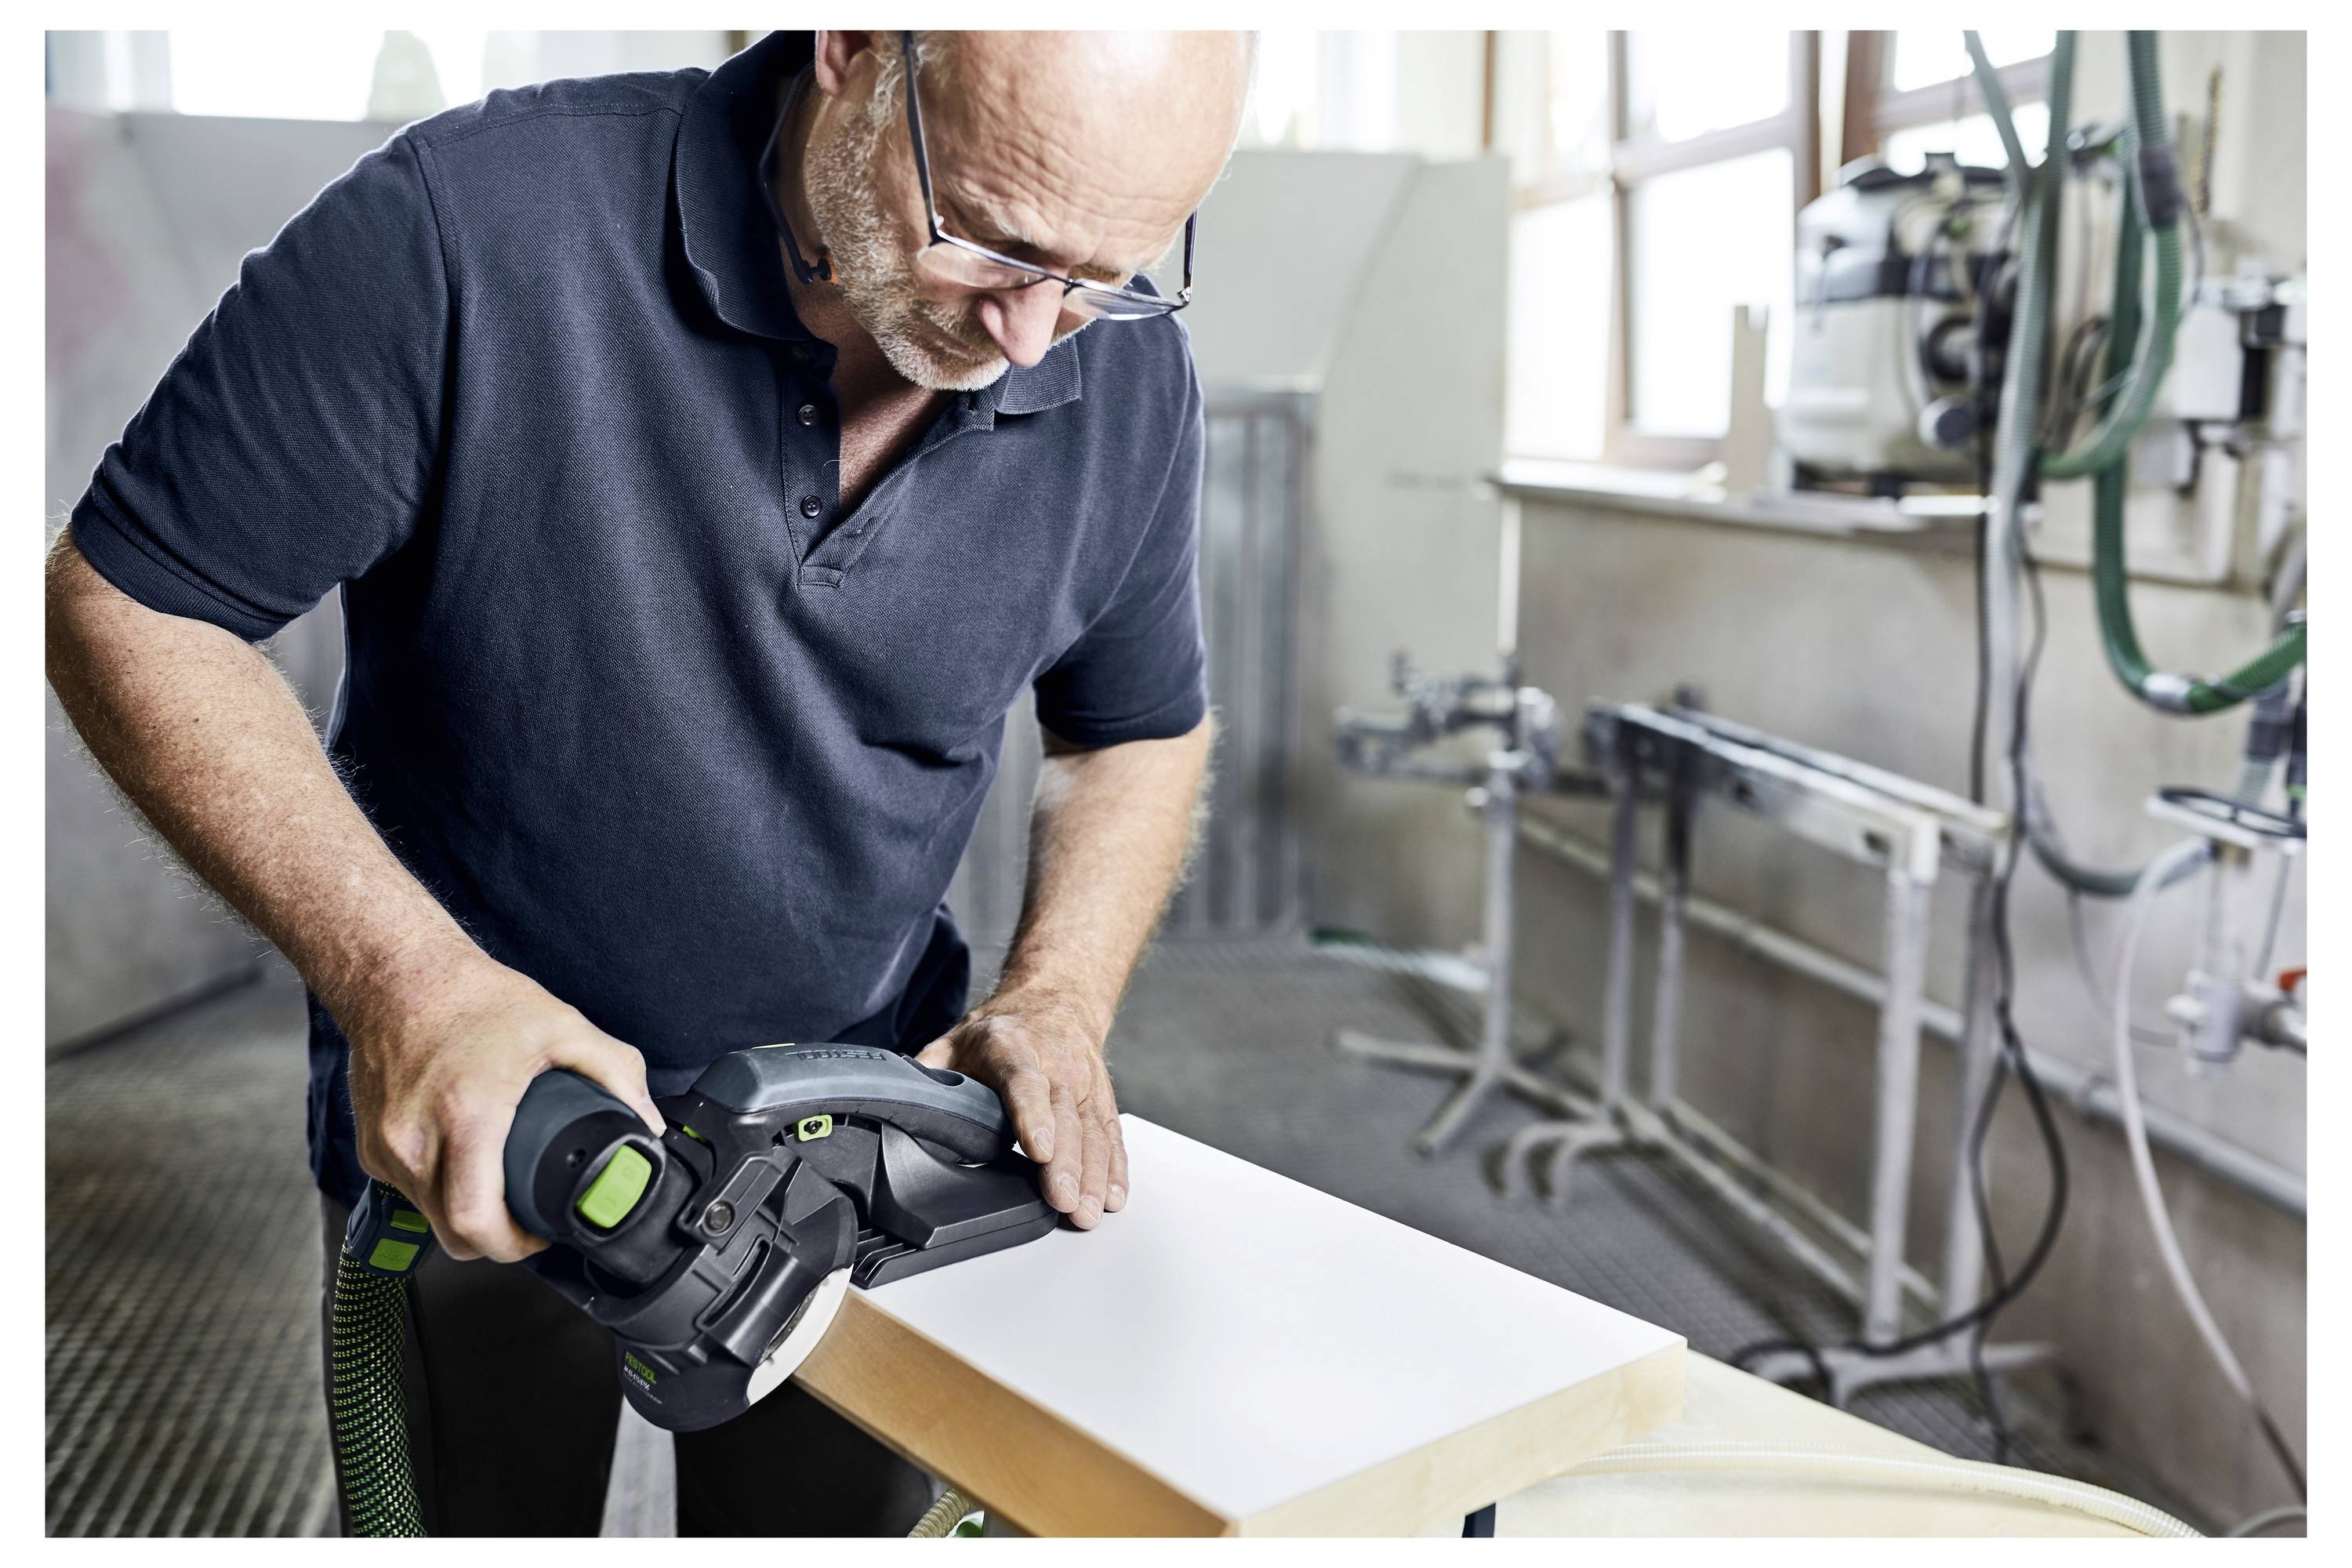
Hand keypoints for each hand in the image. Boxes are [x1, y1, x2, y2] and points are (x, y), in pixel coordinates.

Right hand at [339, 944, 663, 1262]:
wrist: (398, 975)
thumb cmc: (473, 999)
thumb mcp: (561, 1026)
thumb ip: (614, 1072)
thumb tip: (647, 1122)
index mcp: (467, 1114)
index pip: (476, 1221)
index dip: (513, 1246)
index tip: (539, 1234)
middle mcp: (416, 1138)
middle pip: (452, 1234)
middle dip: (495, 1239)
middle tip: (525, 1219)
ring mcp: (386, 1146)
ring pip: (428, 1217)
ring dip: (464, 1214)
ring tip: (496, 1184)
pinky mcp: (369, 1146)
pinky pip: (408, 1191)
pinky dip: (437, 1189)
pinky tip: (462, 1161)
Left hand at [917, 990, 1126, 1228]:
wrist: (1054, 1002)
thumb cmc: (1001, 1031)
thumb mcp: (954, 1041)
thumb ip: (928, 1073)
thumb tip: (896, 1104)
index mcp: (1011, 1047)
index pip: (1025, 1084)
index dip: (1033, 1118)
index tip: (1039, 1149)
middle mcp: (1056, 1063)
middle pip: (1064, 1116)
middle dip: (1067, 1162)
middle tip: (1064, 1200)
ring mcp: (1083, 1083)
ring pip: (1092, 1130)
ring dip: (1094, 1174)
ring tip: (1087, 1210)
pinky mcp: (1101, 1100)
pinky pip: (1110, 1135)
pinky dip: (1114, 1168)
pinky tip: (1112, 1195)